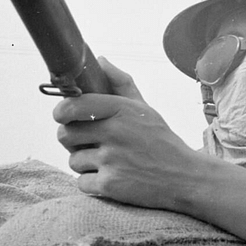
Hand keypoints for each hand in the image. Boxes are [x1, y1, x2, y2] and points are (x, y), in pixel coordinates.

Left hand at [53, 57, 202, 209]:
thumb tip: (101, 60)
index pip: (72, 106)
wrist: (184, 177)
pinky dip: (91, 184)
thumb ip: (121, 83)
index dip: (62, 112)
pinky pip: (81, 182)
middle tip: (89, 142)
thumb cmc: (160, 141)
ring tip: (107, 162)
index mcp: (121, 109)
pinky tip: (110, 178)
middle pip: (65, 134)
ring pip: (73, 160)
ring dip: (85, 163)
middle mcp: (115, 132)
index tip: (64, 116)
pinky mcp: (110, 185)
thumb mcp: (144, 108)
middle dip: (72, 140)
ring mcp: (111, 160)